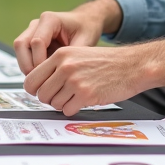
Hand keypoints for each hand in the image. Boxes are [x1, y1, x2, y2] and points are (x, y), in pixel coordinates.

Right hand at [13, 0, 118, 74]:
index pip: (36, 42)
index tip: (49, 74)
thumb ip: (74, 55)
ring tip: (40, 81)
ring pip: (19, 49)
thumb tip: (65, 73)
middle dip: (27, 65)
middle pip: (21, 44)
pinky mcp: (31, 40)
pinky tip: (41, 76)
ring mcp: (32, 31)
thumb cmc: (86, 28)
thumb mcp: (85, 40)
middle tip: (39, 81)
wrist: (85, 22)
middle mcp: (37, 24)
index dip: (39, 60)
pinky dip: (29, 66)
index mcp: (50, 19)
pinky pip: (24, 54)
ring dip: (26, 66)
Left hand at [24, 37, 164, 115]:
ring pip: (53, 103)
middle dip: (49, 98)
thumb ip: (58, 66)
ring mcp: (75, 80)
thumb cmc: (107, 62)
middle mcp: (65, 66)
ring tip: (75, 96)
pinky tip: (82, 101)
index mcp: (61, 54)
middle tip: (60, 96)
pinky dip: (72, 109)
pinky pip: (67, 110)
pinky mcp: (86, 94)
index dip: (35, 89)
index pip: (32, 78)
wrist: (132, 65)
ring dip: (62, 104)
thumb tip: (39, 84)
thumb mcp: (78, 54)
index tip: (41, 92)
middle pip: (40, 93)